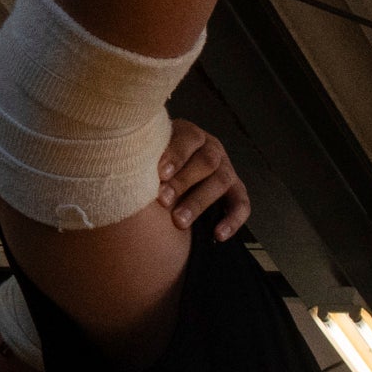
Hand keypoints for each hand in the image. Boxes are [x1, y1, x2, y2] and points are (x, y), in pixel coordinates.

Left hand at [154, 122, 252, 241]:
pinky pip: (241, 205)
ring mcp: (226, 170)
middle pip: (207, 162)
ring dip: (199, 202)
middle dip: (184, 182)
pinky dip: (232, 220)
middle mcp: (212, 149)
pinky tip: (218, 235)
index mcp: (190, 135)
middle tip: (163, 200)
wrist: (167, 177)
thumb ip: (146, 158)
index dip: (176, 156)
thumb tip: (131, 170)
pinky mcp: (237, 190)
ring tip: (179, 221)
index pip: (189, 140)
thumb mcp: (150, 155)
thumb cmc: (153, 166)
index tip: (159, 174)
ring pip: (221, 182)